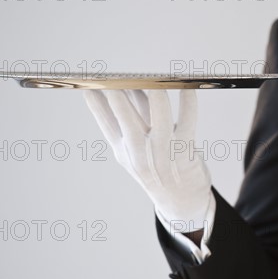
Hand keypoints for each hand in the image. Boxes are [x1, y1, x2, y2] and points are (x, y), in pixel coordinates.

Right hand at [84, 89, 212, 231]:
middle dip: (119, 95)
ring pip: (158, 116)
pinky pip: (188, 120)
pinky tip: (187, 87)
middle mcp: (140, 154)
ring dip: (155, 92)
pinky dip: (188, 101)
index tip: (89, 84)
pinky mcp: (185, 152)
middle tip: (117, 76)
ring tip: (152, 78)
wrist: (181, 202)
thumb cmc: (158, 169)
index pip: (106, 124)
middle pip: (126, 119)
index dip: (96, 103)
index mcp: (124, 152)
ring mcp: (164, 154)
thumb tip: (129, 87)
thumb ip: (132, 118)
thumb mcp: (136, 149)